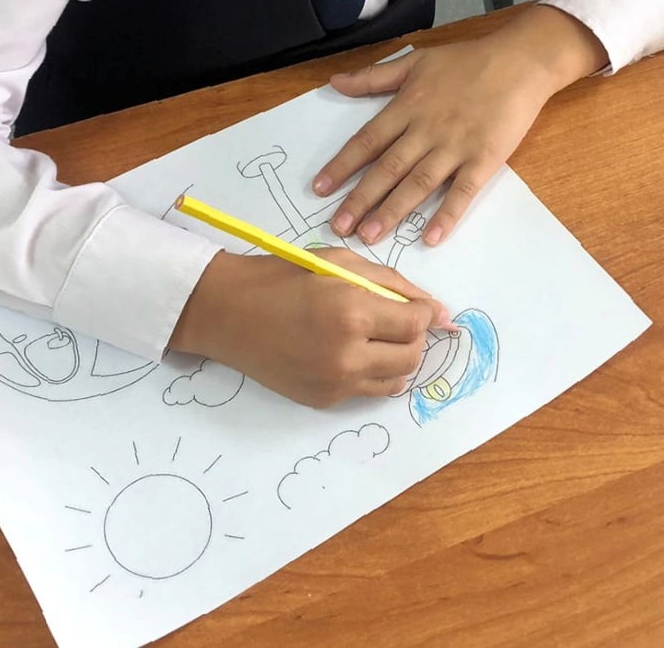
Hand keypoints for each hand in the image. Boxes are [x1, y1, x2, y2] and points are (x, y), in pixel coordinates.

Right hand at [171, 249, 450, 407]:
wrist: (227, 312)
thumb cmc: (282, 276)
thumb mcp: (339, 262)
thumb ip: (391, 284)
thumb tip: (436, 309)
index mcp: (353, 314)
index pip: (416, 324)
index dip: (423, 312)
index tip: (414, 305)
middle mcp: (348, 356)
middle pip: (412, 356)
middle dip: (413, 336)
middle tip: (395, 319)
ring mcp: (335, 383)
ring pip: (396, 380)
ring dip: (396, 357)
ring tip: (375, 336)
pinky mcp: (323, 400)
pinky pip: (367, 391)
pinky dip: (370, 372)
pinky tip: (350, 351)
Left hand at [312, 5, 608, 245]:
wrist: (520, 61)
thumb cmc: (467, 60)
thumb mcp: (416, 61)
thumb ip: (374, 76)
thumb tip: (335, 82)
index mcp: (407, 107)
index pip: (367, 141)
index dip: (342, 165)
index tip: (320, 188)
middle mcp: (426, 130)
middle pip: (387, 169)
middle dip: (360, 199)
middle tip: (339, 227)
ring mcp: (455, 146)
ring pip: (418, 184)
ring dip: (393, 211)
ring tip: (370, 236)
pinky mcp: (484, 159)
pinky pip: (462, 191)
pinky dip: (446, 215)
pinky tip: (430, 238)